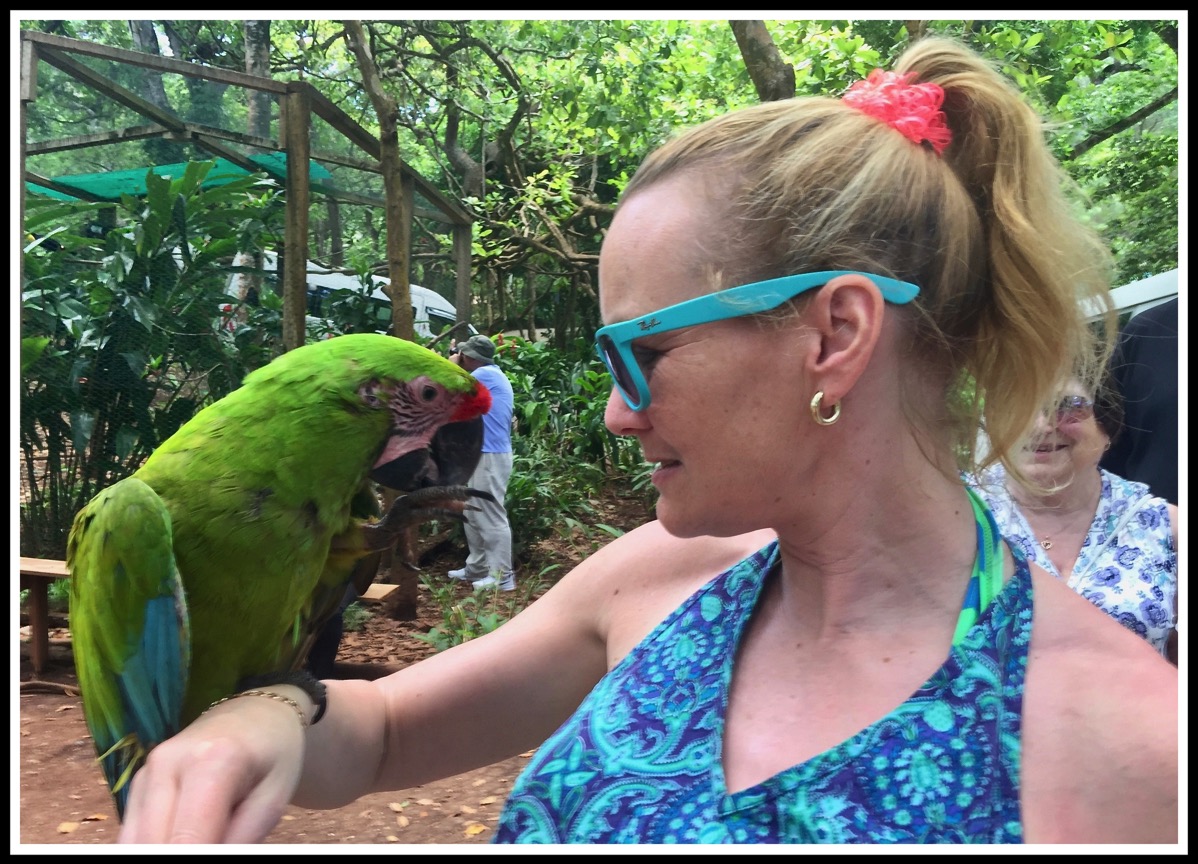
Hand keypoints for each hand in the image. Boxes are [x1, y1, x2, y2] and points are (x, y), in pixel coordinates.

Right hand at [117, 693, 306, 842]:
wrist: (256, 717)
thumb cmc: (274, 757)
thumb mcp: (273, 801)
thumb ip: (240, 840)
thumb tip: (206, 862)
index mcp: (211, 760)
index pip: (186, 839)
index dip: (196, 860)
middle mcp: (167, 762)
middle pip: (154, 842)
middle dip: (182, 857)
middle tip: (221, 843)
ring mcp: (146, 771)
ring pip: (136, 842)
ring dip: (168, 849)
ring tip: (208, 833)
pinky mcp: (137, 783)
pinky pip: (133, 833)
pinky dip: (156, 843)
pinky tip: (187, 834)